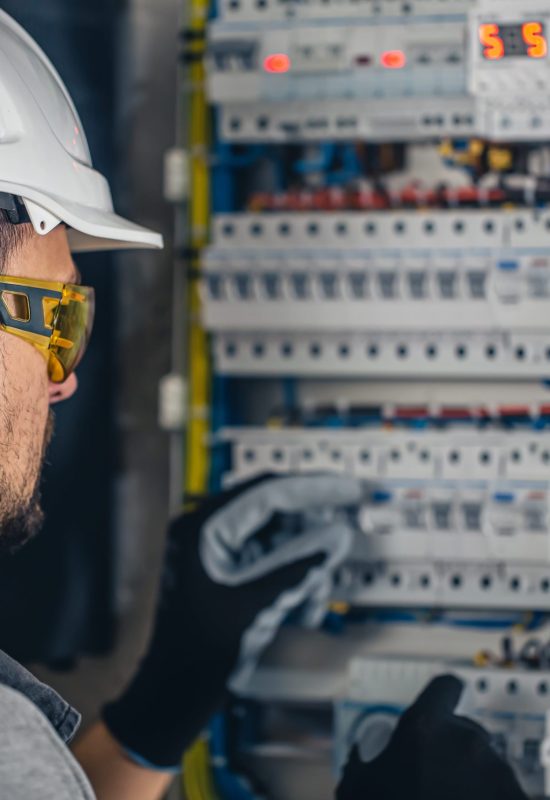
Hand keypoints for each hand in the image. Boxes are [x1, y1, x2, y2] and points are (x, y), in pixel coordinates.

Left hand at [102, 473, 360, 769]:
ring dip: (303, 560)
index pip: (266, 491)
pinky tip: (303, 605)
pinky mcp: (226, 569)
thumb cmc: (196, 652)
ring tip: (314, 593)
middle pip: (272, 510)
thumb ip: (297, 566)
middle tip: (341, 533)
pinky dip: (291, 576)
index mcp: (201, 527)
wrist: (173, 694)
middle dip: (309, 528)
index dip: (313, 488)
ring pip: (275, 536)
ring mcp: (215, 549)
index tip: (346, 488)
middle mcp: (205, 529)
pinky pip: (268, 558)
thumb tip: (334, 538)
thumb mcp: (255, 604)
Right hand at [337, 675, 527, 799]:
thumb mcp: (361, 791)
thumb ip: (358, 765)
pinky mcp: (513, 792)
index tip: (437, 711)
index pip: (445, 686)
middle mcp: (464, 739)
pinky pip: (499, 785)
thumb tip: (356, 756)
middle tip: (433, 775)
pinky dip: (486, 793)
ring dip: (468, 773)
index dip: (441, 696)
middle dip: (450, 747)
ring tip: (449, 796)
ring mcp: (493, 767)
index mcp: (424, 727)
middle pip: (463, 727)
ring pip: (482, 758)